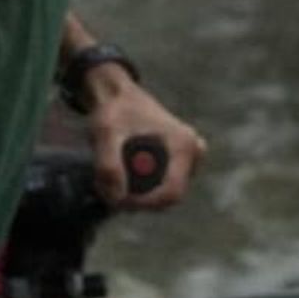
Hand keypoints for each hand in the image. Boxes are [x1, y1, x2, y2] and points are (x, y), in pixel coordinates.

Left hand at [82, 66, 207, 209]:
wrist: (117, 94)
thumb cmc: (114, 109)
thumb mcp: (105, 134)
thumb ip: (108, 166)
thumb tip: (117, 199)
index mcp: (183, 145)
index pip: (172, 193)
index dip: (144, 203)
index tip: (117, 201)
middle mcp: (192, 152)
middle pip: (167, 196)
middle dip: (137, 199)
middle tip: (108, 189)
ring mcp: (188, 159)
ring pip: (162, 193)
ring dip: (136, 193)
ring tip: (110, 176)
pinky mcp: (178, 162)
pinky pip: (159, 186)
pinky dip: (138, 185)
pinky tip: (121, 171)